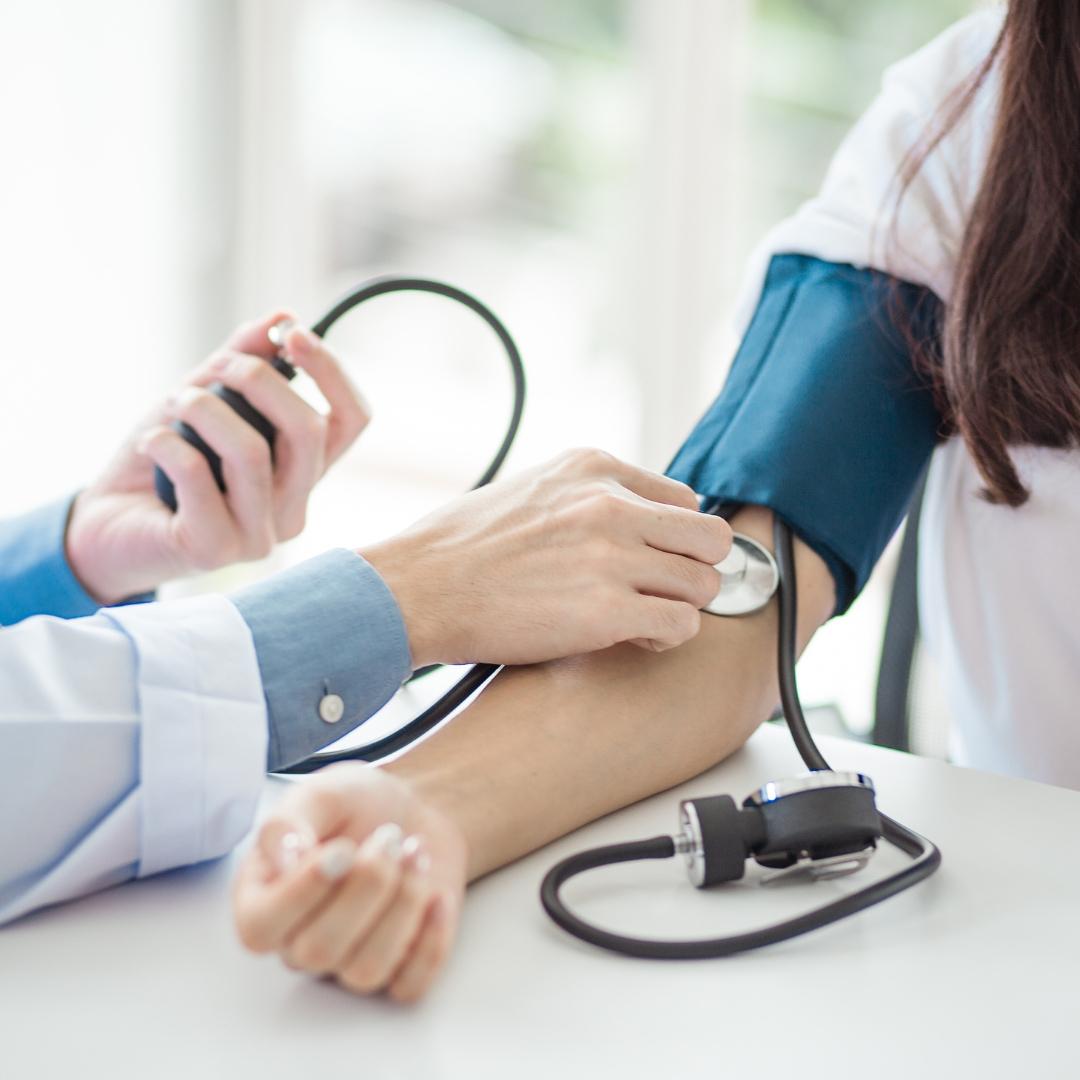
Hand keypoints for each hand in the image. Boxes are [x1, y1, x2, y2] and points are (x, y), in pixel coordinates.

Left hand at [66, 312, 368, 602]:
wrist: (107, 523)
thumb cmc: (161, 463)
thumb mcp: (204, 398)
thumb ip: (243, 362)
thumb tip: (283, 315)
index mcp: (302, 473)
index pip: (352, 421)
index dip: (332, 372)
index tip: (292, 334)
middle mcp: (292, 508)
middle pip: (310, 432)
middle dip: (261, 380)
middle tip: (218, 366)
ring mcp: (259, 536)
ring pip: (253, 454)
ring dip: (205, 409)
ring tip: (176, 402)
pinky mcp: (214, 550)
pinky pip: (198, 477)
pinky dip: (167, 443)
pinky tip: (151, 441)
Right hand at [233, 766, 465, 1003]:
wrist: (413, 809)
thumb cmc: (356, 805)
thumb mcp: (319, 794)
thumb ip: (288, 822)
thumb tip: (284, 859)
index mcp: (263, 898)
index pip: (259, 928)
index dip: (302, 893)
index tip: (342, 848)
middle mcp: (298, 941)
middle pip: (319, 950)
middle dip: (367, 885)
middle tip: (390, 836)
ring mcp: (347, 961)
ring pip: (366, 970)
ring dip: (402, 904)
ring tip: (416, 852)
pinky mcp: (396, 969)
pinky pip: (409, 986)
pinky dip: (431, 939)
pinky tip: (437, 894)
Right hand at [361, 448, 731, 666]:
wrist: (415, 588)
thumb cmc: (459, 548)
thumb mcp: (529, 489)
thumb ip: (585, 496)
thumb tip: (631, 519)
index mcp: (592, 468)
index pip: (684, 498)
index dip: (673, 537)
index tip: (651, 560)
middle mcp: (610, 503)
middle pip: (710, 538)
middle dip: (693, 570)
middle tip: (660, 592)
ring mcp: (612, 556)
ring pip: (705, 584)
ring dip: (680, 607)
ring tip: (641, 619)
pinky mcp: (607, 610)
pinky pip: (683, 625)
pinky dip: (665, 638)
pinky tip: (632, 638)